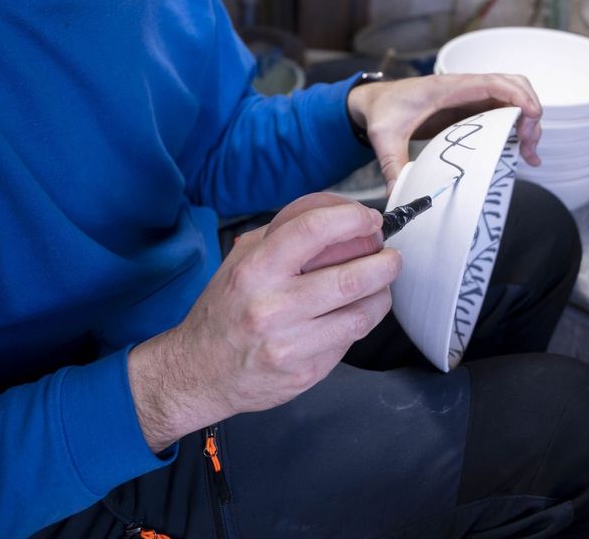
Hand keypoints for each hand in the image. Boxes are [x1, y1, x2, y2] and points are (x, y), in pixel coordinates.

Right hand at [126, 192, 397, 451]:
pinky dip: (360, 322)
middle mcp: (271, 308)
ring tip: (381, 283)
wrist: (198, 373)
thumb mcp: (241, 261)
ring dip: (382, 294)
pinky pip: (349, 341)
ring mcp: (290, 345)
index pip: (313, 230)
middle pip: (350, 277)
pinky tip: (355, 312)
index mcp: (255, 271)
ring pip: (361, 314)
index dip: (351, 218)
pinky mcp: (305, 373)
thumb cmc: (225, 309)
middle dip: (384, 262)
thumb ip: (284, 236)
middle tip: (390, 255)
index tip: (369, 220)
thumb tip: (338, 215)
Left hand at [347, 72, 542, 184]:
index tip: (533, 115)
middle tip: (528, 145)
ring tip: (529, 154)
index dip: (518, 95)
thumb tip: (400, 196)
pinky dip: (518, 127)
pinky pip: (503, 111)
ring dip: (527, 122)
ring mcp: (470, 97)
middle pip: (513, 86)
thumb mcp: (383, 138)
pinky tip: (523, 152)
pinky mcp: (471, 109)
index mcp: (447, 87)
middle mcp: (464, 88)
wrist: (374, 101)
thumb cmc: (382, 111)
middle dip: (529, 112)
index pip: (493, 82)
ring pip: (513, 99)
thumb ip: (392, 166)